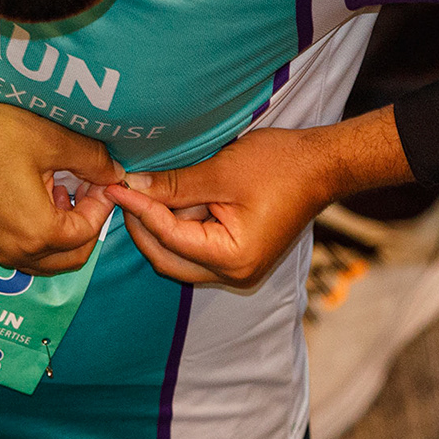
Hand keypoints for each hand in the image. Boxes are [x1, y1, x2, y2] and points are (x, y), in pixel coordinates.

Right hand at [0, 51, 122, 274]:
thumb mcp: (50, 141)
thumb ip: (91, 160)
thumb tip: (114, 172)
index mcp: (38, 234)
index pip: (89, 232)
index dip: (103, 204)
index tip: (104, 176)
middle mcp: (17, 252)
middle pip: (72, 256)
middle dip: (88, 224)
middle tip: (90, 188)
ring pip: (48, 257)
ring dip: (65, 231)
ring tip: (65, 189)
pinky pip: (26, 248)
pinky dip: (42, 230)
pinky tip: (39, 192)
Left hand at [107, 111, 412, 287]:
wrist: (323, 165)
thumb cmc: (281, 166)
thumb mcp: (221, 172)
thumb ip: (175, 184)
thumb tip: (132, 186)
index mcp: (233, 258)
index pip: (170, 237)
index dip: (139, 210)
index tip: (115, 187)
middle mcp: (234, 273)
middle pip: (168, 258)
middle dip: (142, 227)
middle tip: (122, 192)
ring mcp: (237, 267)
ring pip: (179, 255)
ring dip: (160, 227)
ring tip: (142, 192)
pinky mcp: (239, 254)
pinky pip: (196, 246)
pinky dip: (179, 226)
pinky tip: (167, 199)